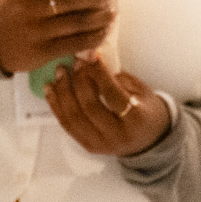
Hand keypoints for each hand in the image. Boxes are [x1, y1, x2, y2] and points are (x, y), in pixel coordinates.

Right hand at [0, 0, 112, 75]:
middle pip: (67, 2)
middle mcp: (27, 11)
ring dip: (98, 18)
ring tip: (112, 12)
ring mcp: (35, 33)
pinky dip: (92, 38)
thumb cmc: (6, 8)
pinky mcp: (41, 53)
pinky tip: (104, 33)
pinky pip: (73, 45)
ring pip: (74, 24)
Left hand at [44, 56, 171, 156]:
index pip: (112, 94)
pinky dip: (56, 106)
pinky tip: (51, 89)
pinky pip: (67, 125)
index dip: (99, 73)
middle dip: (79, 80)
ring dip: (63, 92)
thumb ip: (117, 79)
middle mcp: (117, 136)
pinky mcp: (88, 146)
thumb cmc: (146, 110)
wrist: (149, 140)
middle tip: (76, 62)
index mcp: (136, 120)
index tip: (92, 55)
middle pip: (90, 107)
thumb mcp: (141, 90)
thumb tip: (91, 61)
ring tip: (60, 72)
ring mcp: (101, 144)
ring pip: (74, 117)